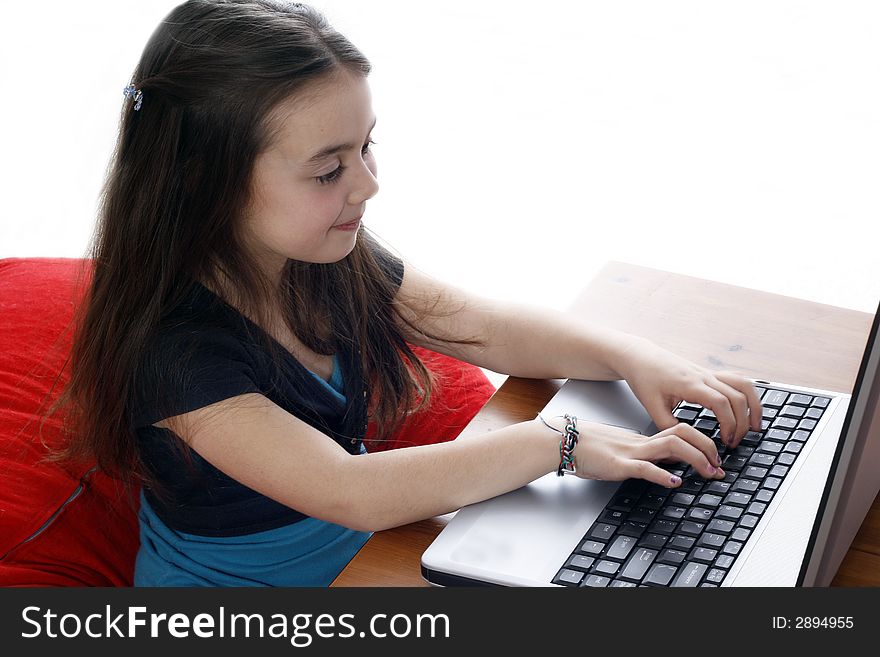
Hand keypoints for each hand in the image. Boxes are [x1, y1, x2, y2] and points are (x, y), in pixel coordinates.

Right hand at [562, 418, 724, 487]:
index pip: (681, 433)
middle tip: (720, 467)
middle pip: (683, 433)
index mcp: (644, 439)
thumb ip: (645, 456)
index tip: (717, 459)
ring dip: (695, 459)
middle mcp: (642, 442)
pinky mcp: (618, 464)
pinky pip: (644, 467)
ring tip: (709, 473)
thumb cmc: (589, 448)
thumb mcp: (623, 451)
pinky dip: (662, 475)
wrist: (564, 442)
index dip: (704, 443)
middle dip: (707, 448)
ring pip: (671, 447)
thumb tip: (667, 466)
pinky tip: (675, 482)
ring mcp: (631, 452)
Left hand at [614, 337, 762, 448]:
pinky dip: (748, 394)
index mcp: (690, 384)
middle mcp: (704, 376)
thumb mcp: (651, 407)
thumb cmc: (644, 378)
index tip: (726, 442)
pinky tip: (748, 408)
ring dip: (754, 406)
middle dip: (742, 423)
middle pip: (737, 397)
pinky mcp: (709, 373)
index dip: (729, 424)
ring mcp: (708, 373)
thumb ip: (669, 426)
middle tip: (734, 442)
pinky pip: (737, 380)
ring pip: (743, 385)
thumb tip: (686, 444)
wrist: (640, 357)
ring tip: (756, 427)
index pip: (721, 403)